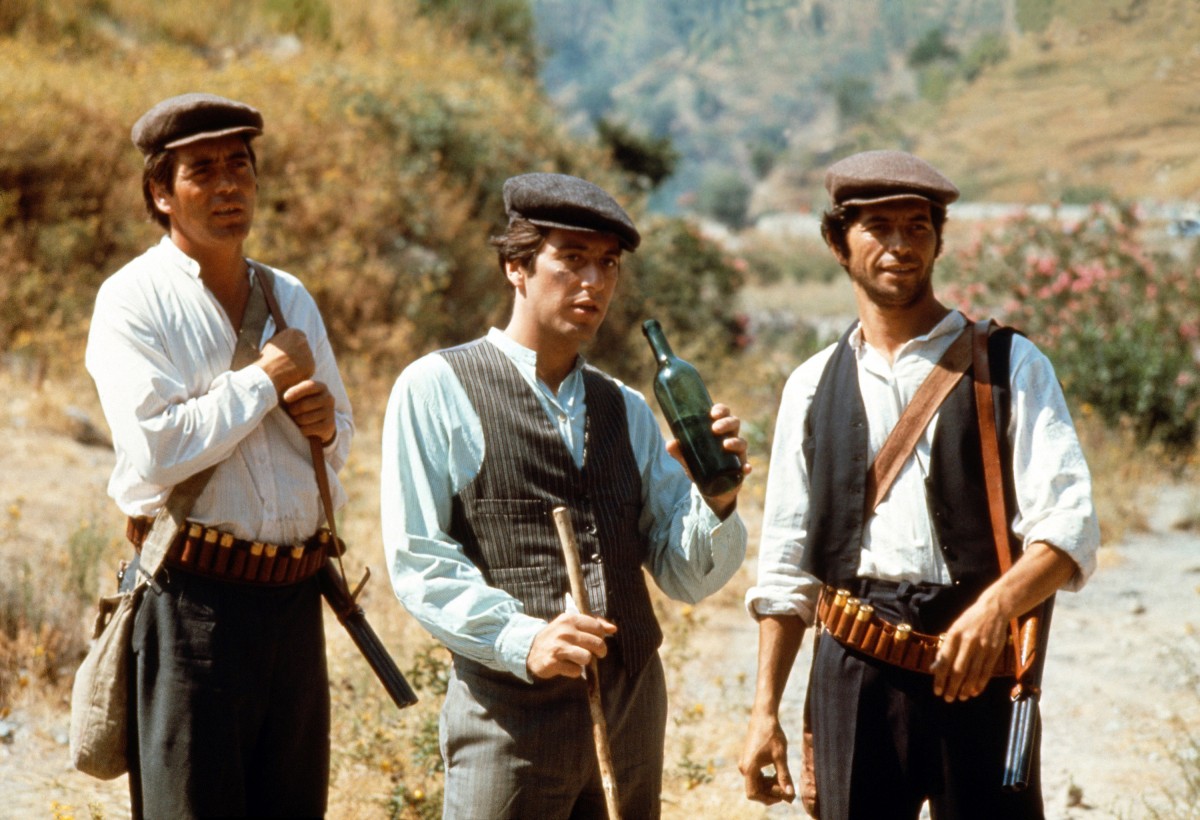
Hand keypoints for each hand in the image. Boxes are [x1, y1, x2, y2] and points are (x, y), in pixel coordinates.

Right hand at [255, 328, 314, 393]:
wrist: (268, 374)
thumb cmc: (266, 359)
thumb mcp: (272, 342)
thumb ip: (282, 337)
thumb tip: (284, 331)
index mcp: (293, 332)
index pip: (299, 336)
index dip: (294, 344)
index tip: (290, 351)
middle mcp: (303, 341)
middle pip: (304, 347)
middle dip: (299, 353)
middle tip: (289, 361)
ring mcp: (309, 353)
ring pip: (307, 358)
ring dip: (301, 363)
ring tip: (288, 369)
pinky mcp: (312, 365)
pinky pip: (309, 369)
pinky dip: (303, 372)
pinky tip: (293, 375)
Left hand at [282, 380, 336, 443]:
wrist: (319, 424)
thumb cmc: (302, 405)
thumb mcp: (300, 395)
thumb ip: (291, 388)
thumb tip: (276, 386)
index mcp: (321, 387)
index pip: (310, 386)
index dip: (296, 391)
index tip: (285, 398)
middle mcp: (328, 398)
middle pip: (304, 404)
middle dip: (292, 410)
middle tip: (291, 412)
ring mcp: (330, 412)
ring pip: (304, 419)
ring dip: (296, 420)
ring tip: (297, 419)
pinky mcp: (329, 426)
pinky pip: (307, 429)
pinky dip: (301, 430)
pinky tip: (303, 428)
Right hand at [526, 612, 616, 679]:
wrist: (529, 649)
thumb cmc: (557, 636)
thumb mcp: (571, 624)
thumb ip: (593, 623)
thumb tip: (614, 628)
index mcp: (570, 619)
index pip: (597, 627)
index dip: (601, 636)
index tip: (597, 641)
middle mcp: (565, 631)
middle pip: (597, 643)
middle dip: (599, 652)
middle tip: (594, 654)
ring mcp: (559, 647)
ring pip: (587, 658)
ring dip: (585, 662)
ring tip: (577, 659)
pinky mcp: (554, 663)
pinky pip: (576, 671)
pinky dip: (574, 671)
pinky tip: (566, 666)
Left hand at [665, 403, 750, 517]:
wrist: (711, 490)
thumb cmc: (701, 466)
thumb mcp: (689, 459)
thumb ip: (679, 452)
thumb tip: (670, 444)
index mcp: (719, 431)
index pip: (723, 414)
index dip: (721, 410)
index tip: (713, 413)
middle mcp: (731, 439)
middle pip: (735, 424)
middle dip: (727, 423)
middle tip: (715, 428)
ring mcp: (738, 454)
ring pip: (742, 443)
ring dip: (736, 442)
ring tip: (726, 444)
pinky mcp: (741, 470)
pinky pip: (746, 467)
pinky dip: (747, 467)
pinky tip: (744, 468)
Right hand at [738, 712, 795, 804]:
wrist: (764, 716)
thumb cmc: (772, 734)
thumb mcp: (780, 756)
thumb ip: (784, 776)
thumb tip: (790, 794)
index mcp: (749, 768)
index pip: (753, 794)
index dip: (768, 799)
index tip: (782, 795)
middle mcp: (743, 767)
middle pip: (755, 790)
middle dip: (771, 792)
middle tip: (787, 788)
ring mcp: (744, 763)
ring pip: (755, 783)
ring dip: (769, 785)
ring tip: (783, 779)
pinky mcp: (748, 759)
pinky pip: (755, 775)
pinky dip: (766, 778)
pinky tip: (777, 772)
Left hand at [930, 589, 1007, 701]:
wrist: (994, 609)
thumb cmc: (969, 621)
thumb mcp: (954, 630)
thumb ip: (944, 649)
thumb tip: (933, 668)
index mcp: (954, 635)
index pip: (944, 660)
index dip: (940, 677)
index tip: (936, 690)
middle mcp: (968, 641)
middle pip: (958, 670)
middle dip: (952, 687)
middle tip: (948, 698)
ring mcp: (983, 646)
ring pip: (973, 673)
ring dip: (966, 688)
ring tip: (961, 698)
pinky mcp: (995, 651)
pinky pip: (986, 671)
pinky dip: (980, 683)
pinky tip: (975, 691)